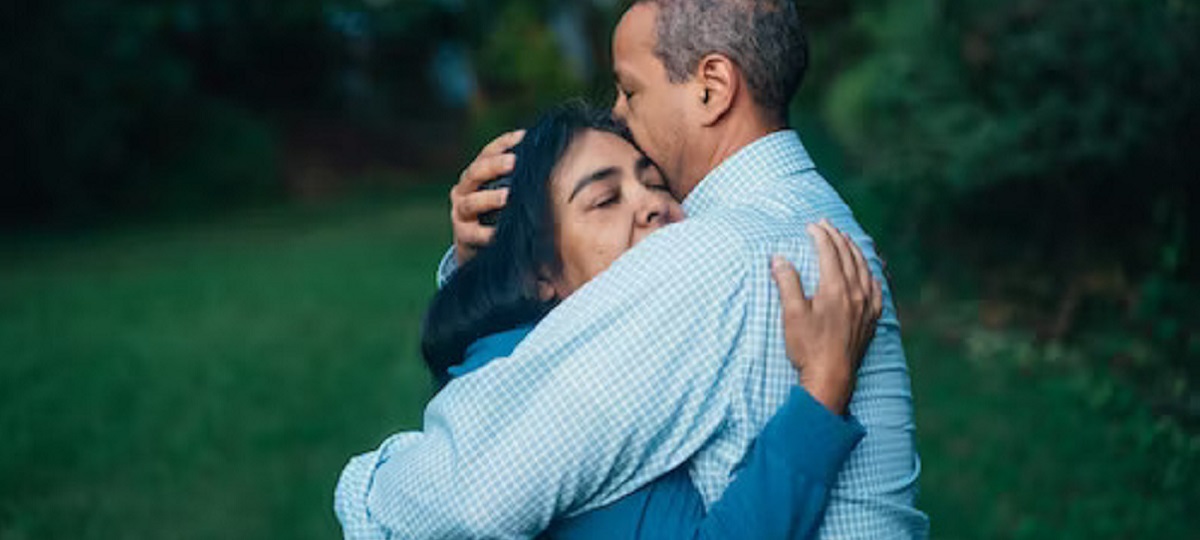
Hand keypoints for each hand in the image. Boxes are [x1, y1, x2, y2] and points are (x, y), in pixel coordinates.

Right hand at [450, 130, 524, 264]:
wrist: (476, 247)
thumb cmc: (497, 214)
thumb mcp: (504, 192)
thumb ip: (517, 178)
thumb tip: (548, 156)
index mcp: (474, 175)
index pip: (487, 153)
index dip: (504, 143)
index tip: (524, 137)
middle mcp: (463, 190)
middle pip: (476, 172)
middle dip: (495, 166)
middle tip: (515, 162)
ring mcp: (460, 212)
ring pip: (471, 202)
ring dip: (490, 198)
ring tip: (508, 196)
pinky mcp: (461, 235)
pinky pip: (473, 233)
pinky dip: (486, 233)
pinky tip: (499, 232)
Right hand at [771, 220, 883, 414]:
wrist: (831, 378)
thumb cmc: (808, 347)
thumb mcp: (792, 314)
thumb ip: (787, 283)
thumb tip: (778, 259)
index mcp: (835, 288)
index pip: (829, 252)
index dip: (820, 236)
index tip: (811, 226)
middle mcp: (855, 293)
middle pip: (848, 256)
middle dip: (837, 237)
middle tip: (826, 225)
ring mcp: (867, 306)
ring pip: (864, 269)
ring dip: (854, 250)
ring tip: (846, 240)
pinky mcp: (871, 320)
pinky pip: (877, 290)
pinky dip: (872, 275)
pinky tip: (870, 273)